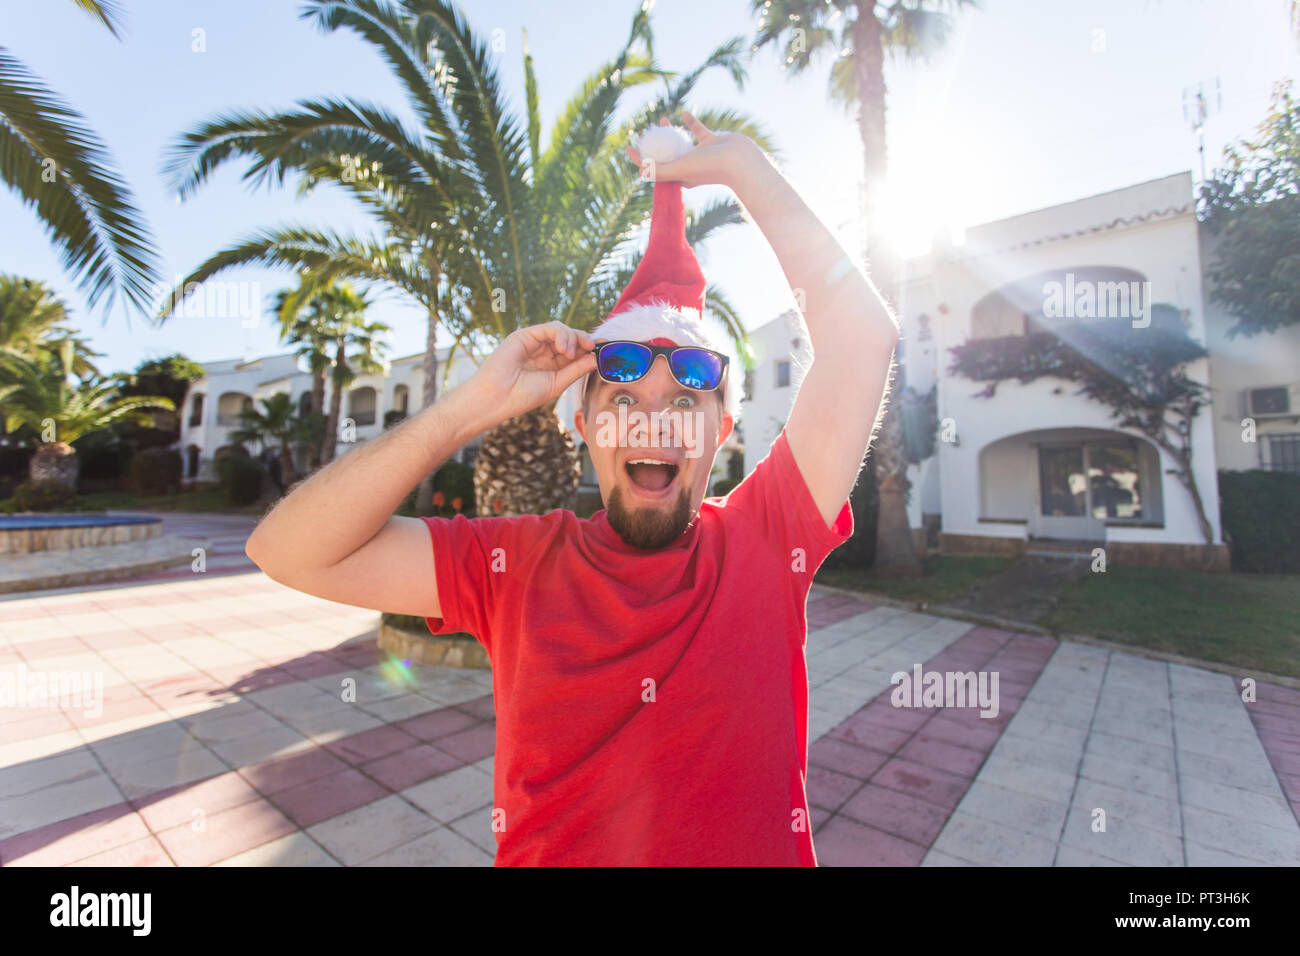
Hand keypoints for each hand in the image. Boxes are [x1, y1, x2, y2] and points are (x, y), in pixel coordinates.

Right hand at [468, 321, 596, 421]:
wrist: (497, 397)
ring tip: (572, 352)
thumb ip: (575, 370)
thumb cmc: (523, 395)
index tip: (607, 349)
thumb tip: (595, 359)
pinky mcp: (525, 335)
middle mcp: (544, 351)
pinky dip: (561, 335)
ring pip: (561, 330)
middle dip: (584, 340)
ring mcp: (534, 342)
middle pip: (570, 337)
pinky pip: (548, 328)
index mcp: (552, 365)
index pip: (575, 351)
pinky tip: (564, 348)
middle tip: (594, 347)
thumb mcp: (557, 383)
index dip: (590, 348)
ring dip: (572, 338)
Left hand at [625, 110, 762, 190]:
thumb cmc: (709, 167)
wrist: (739, 161)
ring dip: (670, 132)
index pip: (655, 168)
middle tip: (643, 133)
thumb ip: (658, 170)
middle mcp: (689, 166)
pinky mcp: (712, 141)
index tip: (629, 146)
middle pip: (666, 154)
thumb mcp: (679, 169)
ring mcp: (701, 153)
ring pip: (681, 141)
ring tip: (661, 120)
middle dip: (653, 145)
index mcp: (680, 176)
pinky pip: (698, 130)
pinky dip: (690, 122)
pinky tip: (682, 113)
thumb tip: (639, 169)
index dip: (640, 159)